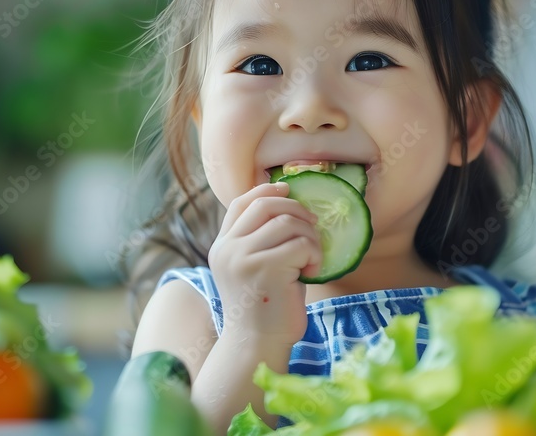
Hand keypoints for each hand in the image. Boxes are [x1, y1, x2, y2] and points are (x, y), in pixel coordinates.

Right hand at [208, 182, 321, 344]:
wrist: (257, 346)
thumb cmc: (265, 309)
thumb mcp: (254, 268)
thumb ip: (260, 240)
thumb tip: (290, 205)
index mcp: (222, 246)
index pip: (240, 203)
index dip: (267, 190)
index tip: (288, 190)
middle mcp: (227, 248)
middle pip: (265, 205)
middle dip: (296, 210)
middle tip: (312, 227)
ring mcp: (242, 257)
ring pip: (287, 222)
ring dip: (309, 237)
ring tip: (311, 259)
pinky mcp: (264, 268)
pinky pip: (300, 244)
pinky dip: (314, 254)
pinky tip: (311, 271)